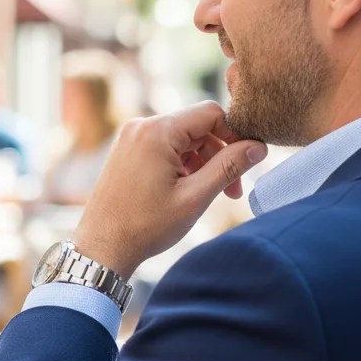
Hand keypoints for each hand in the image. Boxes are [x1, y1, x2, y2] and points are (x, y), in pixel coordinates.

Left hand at [72, 102, 266, 277]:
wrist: (101, 247)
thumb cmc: (145, 226)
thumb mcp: (195, 197)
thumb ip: (229, 167)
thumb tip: (259, 146)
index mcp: (157, 131)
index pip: (211, 113)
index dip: (235, 135)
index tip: (248, 163)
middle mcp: (141, 126)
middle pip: (197, 126)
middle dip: (219, 154)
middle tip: (233, 191)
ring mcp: (131, 138)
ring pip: (182, 138)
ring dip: (203, 162)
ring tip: (212, 194)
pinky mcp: (127, 151)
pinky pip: (165, 147)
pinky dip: (183, 165)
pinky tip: (188, 191)